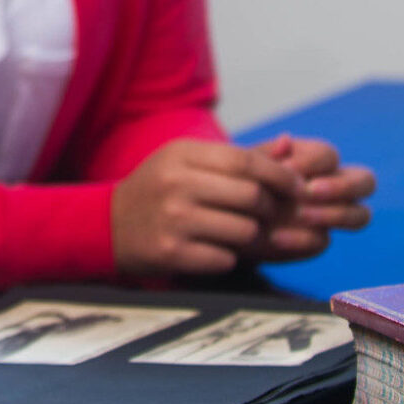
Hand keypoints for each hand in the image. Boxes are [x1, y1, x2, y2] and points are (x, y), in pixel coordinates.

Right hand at [111, 139, 301, 276]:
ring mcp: (173, 219)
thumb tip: (287, 144)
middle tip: (266, 214)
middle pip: (252, 196)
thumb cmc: (158, 190)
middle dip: (269, 208)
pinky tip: (212, 249)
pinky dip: (228, 257)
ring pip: (244, 230)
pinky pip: (225, 258)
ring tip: (238, 232)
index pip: (246, 161)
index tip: (296, 186)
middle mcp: (176, 183)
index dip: (280, 175)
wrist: (107, 225)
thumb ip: (239, 156)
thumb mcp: (189, 162)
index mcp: (183, 153)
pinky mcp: (171, 252)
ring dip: (251, 236)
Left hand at [248, 134, 375, 260]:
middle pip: (365, 182)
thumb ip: (266, 154)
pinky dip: (303, 239)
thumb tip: (286, 139)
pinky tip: (276, 237)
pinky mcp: (316, 241)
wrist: (222, 215)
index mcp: (314, 159)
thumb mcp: (245, 164)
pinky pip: (325, 241)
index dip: (313, 162)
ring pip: (361, 215)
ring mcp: (329, 216)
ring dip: (336, 214)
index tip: (286, 168)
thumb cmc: (237, 180)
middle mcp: (331, 186)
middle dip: (343, 186)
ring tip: (301, 214)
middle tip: (310, 191)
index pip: (330, 156)